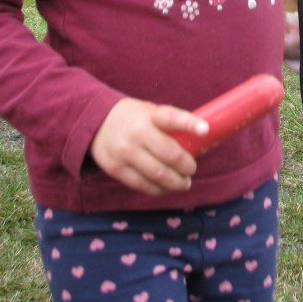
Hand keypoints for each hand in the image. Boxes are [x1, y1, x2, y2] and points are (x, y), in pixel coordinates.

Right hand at [89, 97, 207, 195]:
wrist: (97, 122)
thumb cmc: (134, 118)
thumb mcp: (150, 112)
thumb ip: (170, 125)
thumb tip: (201, 142)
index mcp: (149, 114)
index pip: (172, 117)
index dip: (190, 123)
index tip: (206, 130)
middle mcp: (137, 133)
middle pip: (169, 156)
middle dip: (187, 167)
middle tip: (192, 170)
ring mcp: (125, 152)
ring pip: (158, 175)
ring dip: (176, 183)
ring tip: (184, 183)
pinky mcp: (116, 168)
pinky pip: (143, 185)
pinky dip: (159, 189)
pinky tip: (166, 188)